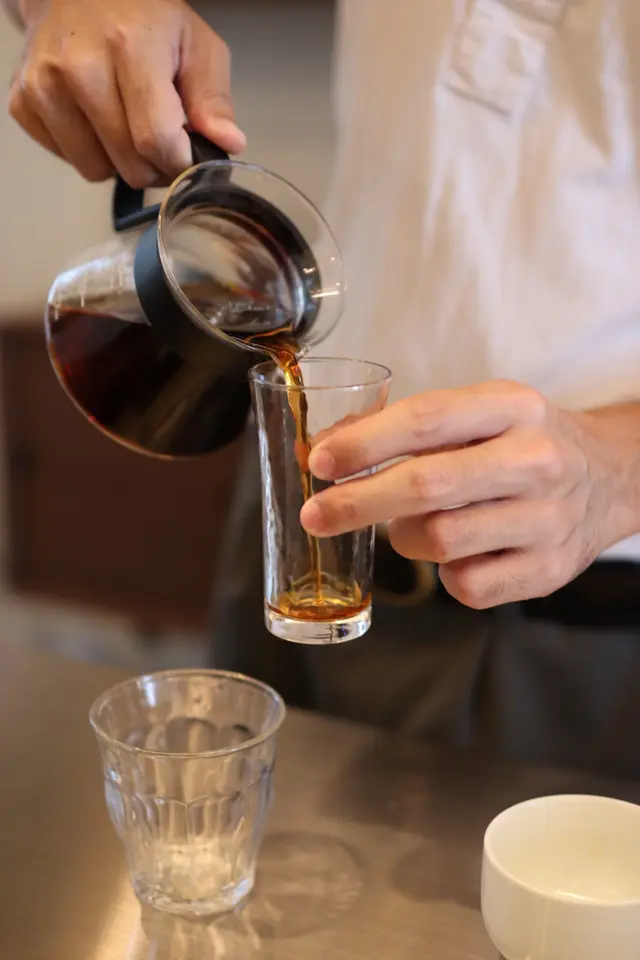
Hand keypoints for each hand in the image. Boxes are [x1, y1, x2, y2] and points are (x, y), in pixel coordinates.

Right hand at [8, 0, 245, 185]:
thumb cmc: (143, 18)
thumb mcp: (195, 43)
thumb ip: (213, 97)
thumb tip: (228, 144)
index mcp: (129, 47)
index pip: (156, 139)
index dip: (178, 162)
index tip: (185, 154)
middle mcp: (79, 67)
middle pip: (129, 164)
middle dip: (153, 165)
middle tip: (159, 139)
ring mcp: (44, 85)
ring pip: (96, 171)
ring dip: (118, 161)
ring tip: (125, 124)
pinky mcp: (22, 102)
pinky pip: (67, 160)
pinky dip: (87, 150)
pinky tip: (95, 118)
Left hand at [300, 380, 638, 607]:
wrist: (609, 479)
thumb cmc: (522, 444)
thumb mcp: (481, 413)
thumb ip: (410, 427)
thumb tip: (328, 448)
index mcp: (513, 408)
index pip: (426, 420)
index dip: (364, 444)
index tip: (320, 462)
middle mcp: (535, 461)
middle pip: (426, 487)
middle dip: (357, 503)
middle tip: (315, 516)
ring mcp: (546, 520)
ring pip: (438, 541)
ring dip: (405, 537)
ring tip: (414, 525)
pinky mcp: (546, 571)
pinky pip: (464, 585)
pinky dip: (444, 573)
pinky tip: (458, 552)